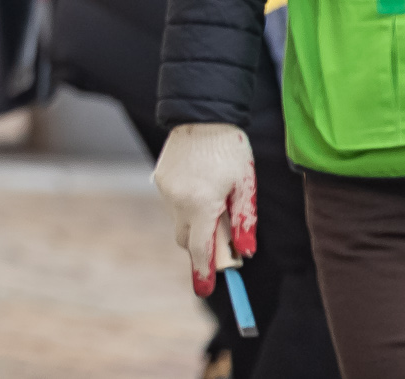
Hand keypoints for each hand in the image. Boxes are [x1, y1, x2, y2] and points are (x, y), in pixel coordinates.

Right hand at [153, 122, 254, 294]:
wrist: (201, 114)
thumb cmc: (229, 150)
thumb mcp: (245, 186)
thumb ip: (244, 222)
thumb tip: (244, 253)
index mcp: (201, 203)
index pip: (200, 248)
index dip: (204, 272)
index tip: (205, 290)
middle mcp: (177, 199)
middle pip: (187, 239)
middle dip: (202, 245)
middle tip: (225, 238)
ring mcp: (164, 189)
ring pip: (180, 220)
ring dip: (196, 221)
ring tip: (216, 198)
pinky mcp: (159, 179)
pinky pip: (173, 203)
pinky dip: (187, 205)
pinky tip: (202, 184)